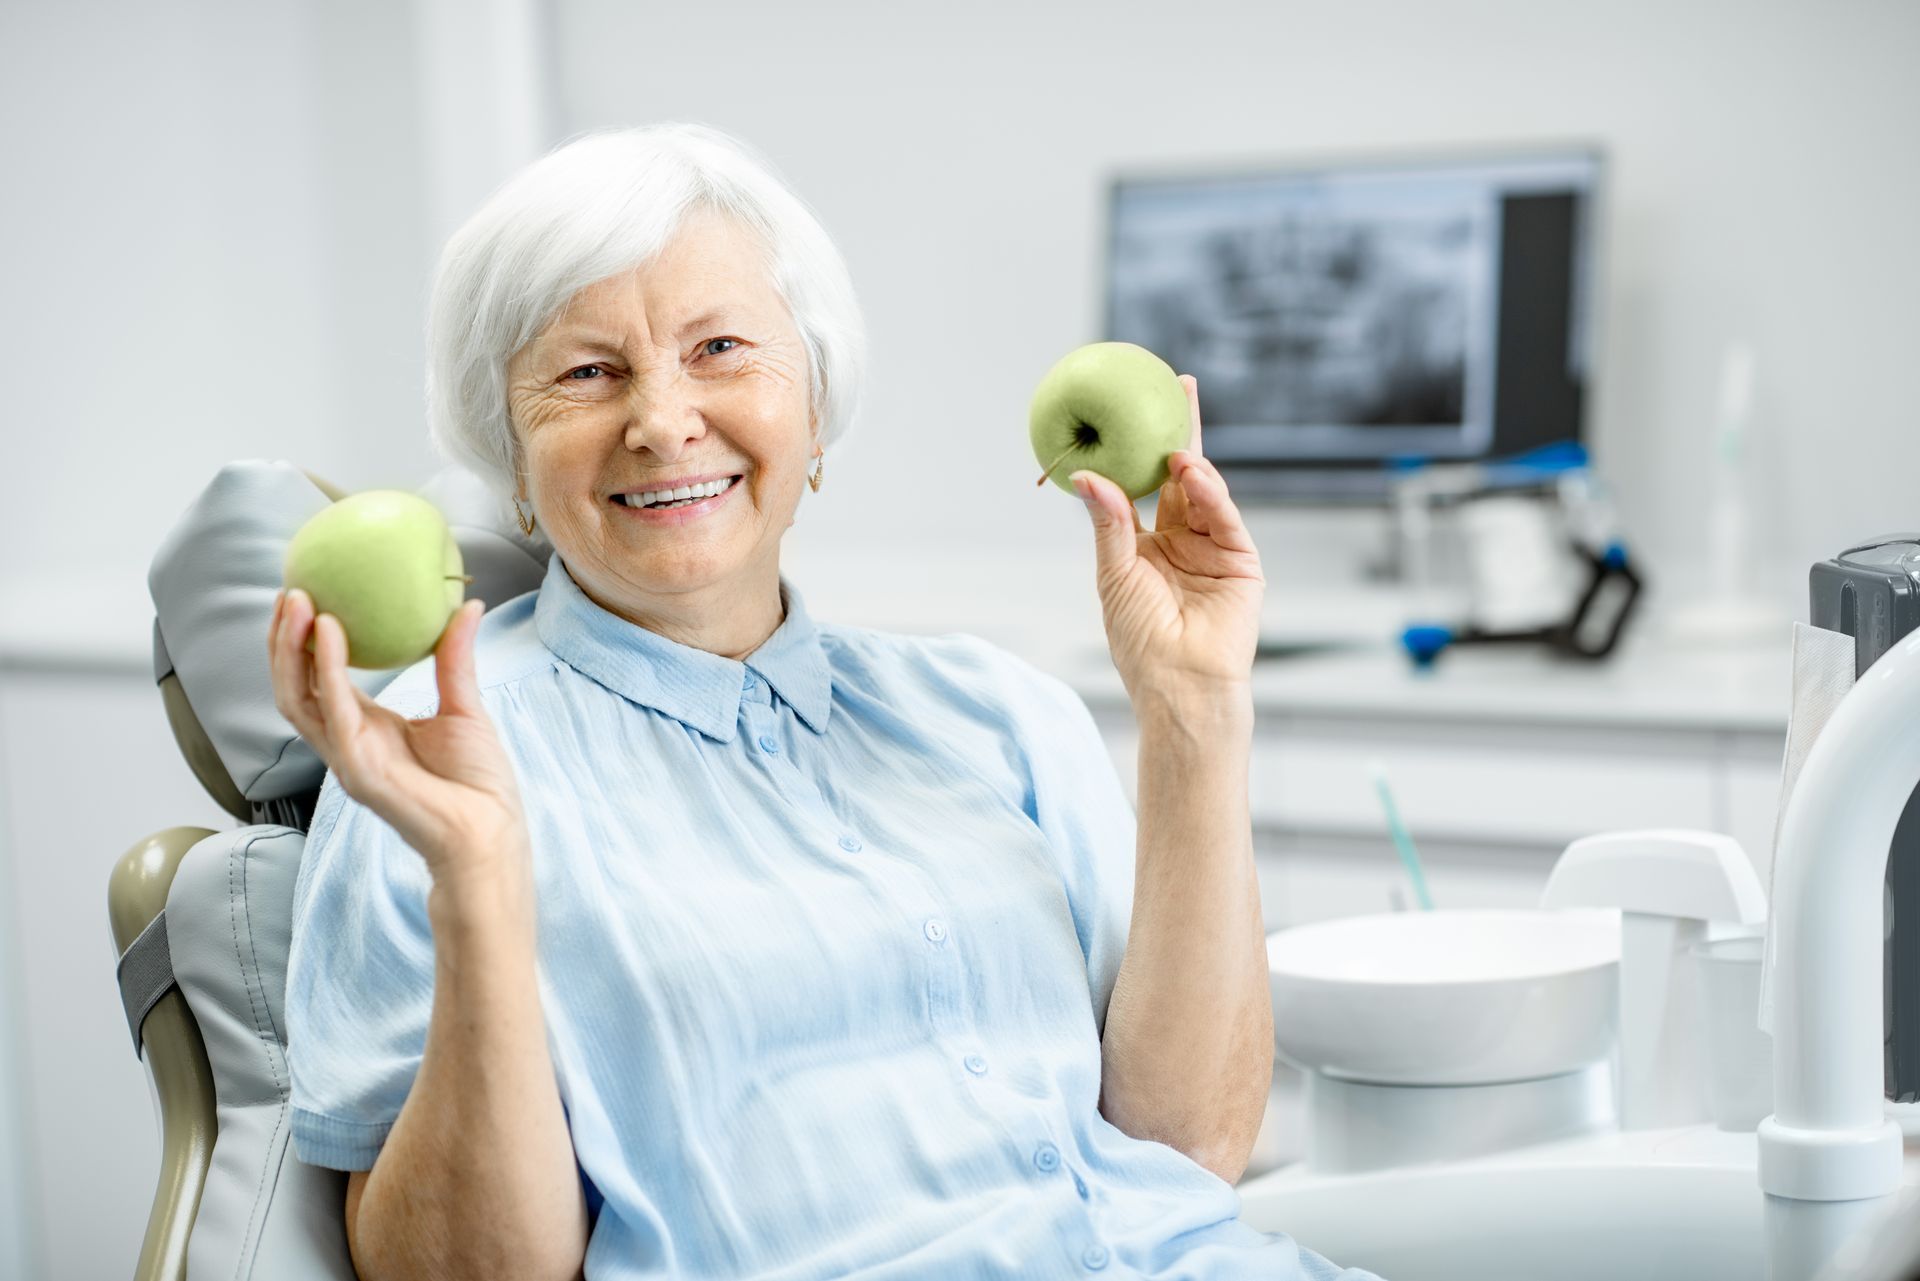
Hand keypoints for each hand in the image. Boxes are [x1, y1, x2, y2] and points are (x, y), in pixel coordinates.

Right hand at [269, 588, 529, 884]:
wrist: (490, 834)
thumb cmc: (478, 783)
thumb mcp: (465, 706)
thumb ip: (455, 657)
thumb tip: (467, 605)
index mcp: (366, 729)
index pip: (317, 680)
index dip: (303, 641)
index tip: (305, 595)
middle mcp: (347, 743)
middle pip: (293, 687)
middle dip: (282, 640)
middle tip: (289, 589)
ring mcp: (347, 759)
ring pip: (297, 698)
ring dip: (290, 648)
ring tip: (296, 600)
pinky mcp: (359, 771)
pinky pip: (334, 713)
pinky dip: (329, 669)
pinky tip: (331, 631)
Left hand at [1072, 374, 1263, 699]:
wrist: (1179, 686)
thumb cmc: (1140, 641)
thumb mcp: (1114, 574)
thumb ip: (1108, 523)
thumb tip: (1085, 475)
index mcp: (1147, 544)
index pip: (1144, 484)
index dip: (1140, 447)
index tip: (1133, 405)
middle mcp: (1182, 540)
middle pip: (1181, 475)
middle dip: (1180, 430)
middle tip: (1176, 386)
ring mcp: (1214, 548)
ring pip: (1205, 492)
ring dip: (1192, 464)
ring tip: (1175, 445)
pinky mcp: (1242, 561)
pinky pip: (1225, 518)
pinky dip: (1211, 493)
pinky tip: (1195, 473)